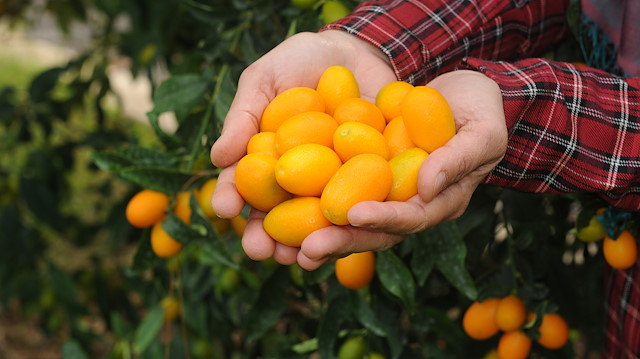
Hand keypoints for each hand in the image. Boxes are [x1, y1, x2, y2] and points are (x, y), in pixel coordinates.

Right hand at [209, 30, 396, 263]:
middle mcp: (294, 180)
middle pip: (276, 215)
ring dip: (308, 244)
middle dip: (265, 237)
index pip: (242, 183)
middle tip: (259, 250)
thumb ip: (243, 115)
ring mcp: (331, 184)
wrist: (358, 52)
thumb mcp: (266, 79)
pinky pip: (363, 207)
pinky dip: (356, 225)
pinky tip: (349, 235)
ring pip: (317, 222)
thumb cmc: (300, 62)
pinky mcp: (370, 183)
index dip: (230, 197)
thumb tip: (217, 159)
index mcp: (263, 159)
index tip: (223, 209)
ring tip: (300, 257)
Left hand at [294, 70, 506, 269]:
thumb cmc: (481, 109)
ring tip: (288, 249)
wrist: (461, 94)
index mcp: (441, 201)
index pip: (411, 218)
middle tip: (308, 251)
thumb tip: (426, 187)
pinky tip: (280, 208)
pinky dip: (313, 203)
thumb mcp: (482, 129)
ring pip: (352, 221)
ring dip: (322, 235)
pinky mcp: (367, 177)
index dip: (383, 220)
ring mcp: (387, 193)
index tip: (354, 216)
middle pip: (375, 232)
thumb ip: (459, 158)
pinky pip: (339, 193)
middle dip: (342, 242)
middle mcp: (410, 205)